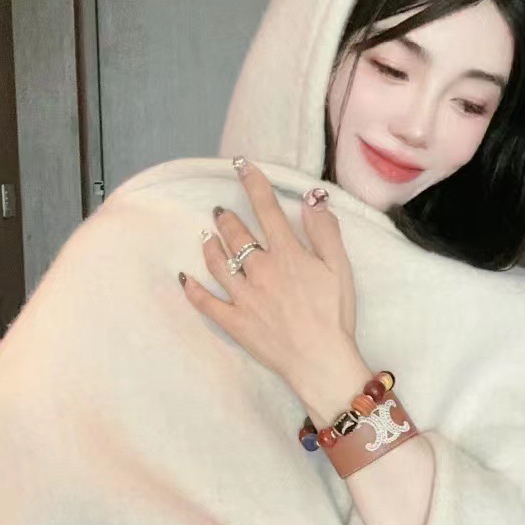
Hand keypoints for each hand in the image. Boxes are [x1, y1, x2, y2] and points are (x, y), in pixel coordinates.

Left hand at [179, 162, 356, 389]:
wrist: (320, 359)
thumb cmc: (335, 314)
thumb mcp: (340, 268)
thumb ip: (325, 231)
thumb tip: (312, 198)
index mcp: (287, 254)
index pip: (266, 209)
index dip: (253, 183)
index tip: (241, 165)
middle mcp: (260, 269)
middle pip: (236, 234)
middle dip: (226, 218)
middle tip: (219, 211)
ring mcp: (243, 296)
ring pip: (218, 263)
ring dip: (210, 245)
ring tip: (206, 236)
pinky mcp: (234, 321)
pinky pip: (206, 302)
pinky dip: (193, 289)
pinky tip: (184, 278)